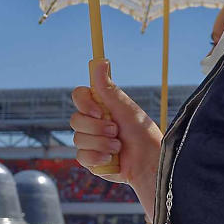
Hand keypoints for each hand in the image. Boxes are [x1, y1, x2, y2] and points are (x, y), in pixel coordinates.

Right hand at [70, 62, 161, 211]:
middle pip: (75, 119)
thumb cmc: (141, 133)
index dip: (84, 104)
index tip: (99, 111)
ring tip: (119, 148)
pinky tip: (111, 160)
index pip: (78, 96)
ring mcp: (90, 142)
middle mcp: (92, 123)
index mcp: (100, 107)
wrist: (149, 163)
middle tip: (117, 132)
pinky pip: (81, 157)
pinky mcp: (90, 160)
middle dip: (98, 128)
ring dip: (102, 144)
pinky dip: (98, 158)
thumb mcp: (125, 108)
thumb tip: (100, 61)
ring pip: (78, 139)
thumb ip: (108, 88)